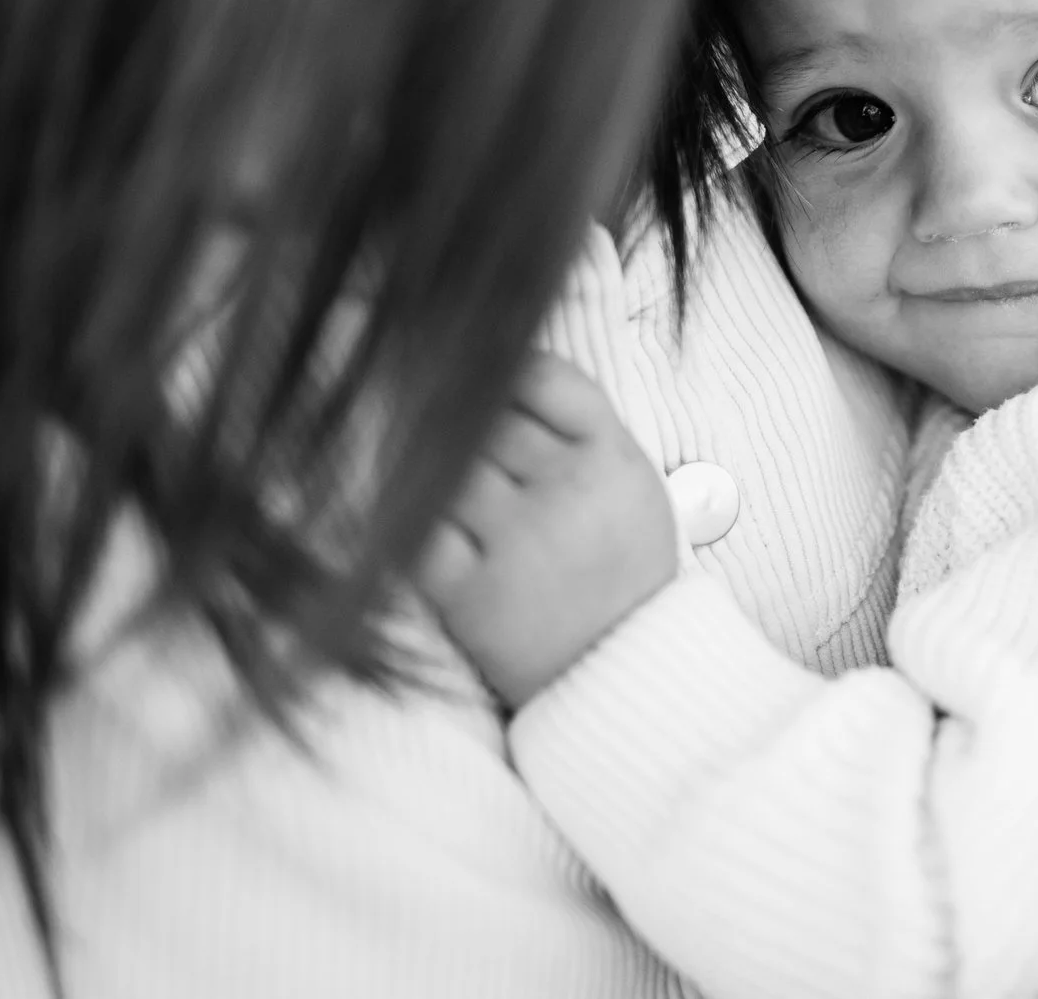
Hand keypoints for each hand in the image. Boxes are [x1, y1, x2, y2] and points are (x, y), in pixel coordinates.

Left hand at [417, 354, 678, 707]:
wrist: (622, 672)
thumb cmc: (621, 567)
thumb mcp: (631, 482)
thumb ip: (581, 426)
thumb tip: (502, 364)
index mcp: (612, 460)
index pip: (542, 379)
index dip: (502, 369)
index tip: (480, 376)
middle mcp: (566, 493)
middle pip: (484, 419)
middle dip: (457, 417)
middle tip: (433, 417)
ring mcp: (516, 541)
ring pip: (445, 466)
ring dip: (426, 461)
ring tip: (424, 466)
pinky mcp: (470, 592)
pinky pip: (418, 528)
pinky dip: (406, 514)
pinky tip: (411, 511)